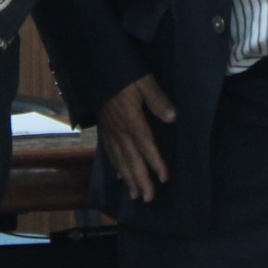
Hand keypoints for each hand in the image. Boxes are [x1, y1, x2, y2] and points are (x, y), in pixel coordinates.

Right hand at [96, 75, 176, 202]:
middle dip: (140, 180)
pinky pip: (109, 152)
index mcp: (131, 120)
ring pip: (119, 160)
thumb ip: (157, 99)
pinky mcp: (104, 129)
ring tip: (135, 195)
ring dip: (128, 178)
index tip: (164, 179)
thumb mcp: (143, 81)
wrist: (94, 69)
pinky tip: (119, 176)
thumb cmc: (121, 74)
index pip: (146, 146)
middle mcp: (119, 130)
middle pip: (131, 159)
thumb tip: (173, 117)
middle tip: (148, 199)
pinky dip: (115, 166)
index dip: (156, 163)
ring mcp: (110, 131)